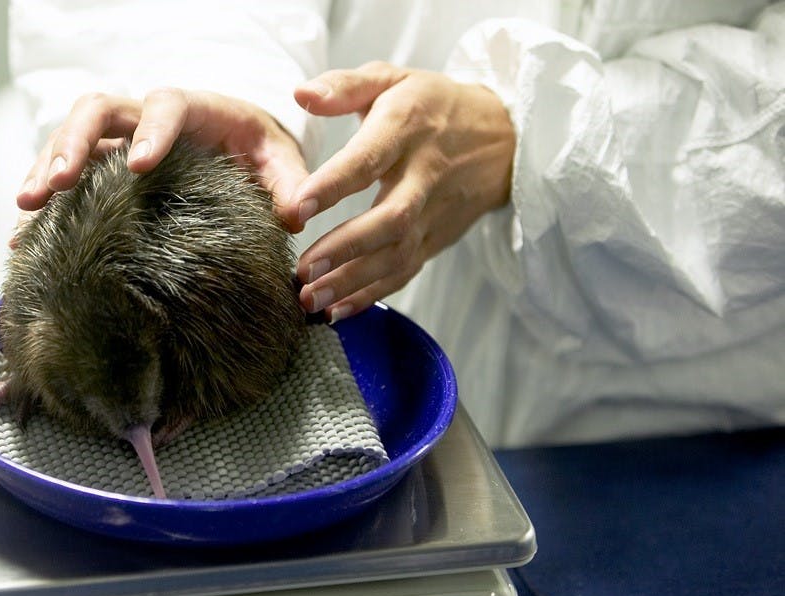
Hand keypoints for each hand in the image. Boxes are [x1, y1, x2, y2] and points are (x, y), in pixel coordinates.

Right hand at [14, 87, 308, 219]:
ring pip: (68, 137)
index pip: (165, 106)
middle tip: (59, 183)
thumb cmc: (257, 150)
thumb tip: (296, 216)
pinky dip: (42, 199)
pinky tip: (21, 236)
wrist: (235, 146)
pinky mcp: (98, 165)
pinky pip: (61, 172)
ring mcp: (115, 138)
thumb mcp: (280, 161)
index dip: (151, 130)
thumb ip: (289, 183)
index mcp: (192, 108)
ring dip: (46, 168)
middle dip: (75, 143)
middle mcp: (144, 116)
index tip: (139, 164)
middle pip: (98, 110)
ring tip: (27, 207)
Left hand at [284, 62, 514, 321]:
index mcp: (407, 128)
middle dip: (345, 249)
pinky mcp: (437, 238)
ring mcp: (434, 212)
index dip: (334, 185)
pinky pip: (406, 272)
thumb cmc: (432, 104)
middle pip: (390, 219)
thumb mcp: (392, 79)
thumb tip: (299, 93)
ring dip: (354, 282)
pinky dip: (373, 295)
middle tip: (303, 272)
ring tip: (310, 300)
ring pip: (398, 254)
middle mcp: (425, 175)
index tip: (297, 207)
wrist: (504, 137)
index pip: (369, 159)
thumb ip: (344, 85)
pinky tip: (338, 311)